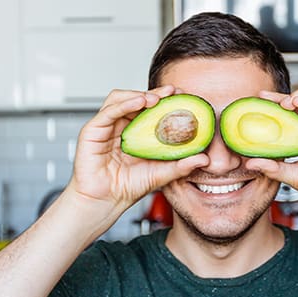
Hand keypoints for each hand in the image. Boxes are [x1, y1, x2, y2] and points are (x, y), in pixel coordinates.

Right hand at [67, 85, 207, 210]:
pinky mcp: (92, 131)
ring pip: (120, 98)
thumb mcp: (161, 174)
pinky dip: (124, 103)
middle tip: (173, 92)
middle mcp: (120, 126)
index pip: (150, 108)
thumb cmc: (126, 187)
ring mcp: (105, 127)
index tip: (183, 96)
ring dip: (139, 94)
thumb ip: (181, 165)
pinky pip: (108, 111)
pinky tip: (139, 102)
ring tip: (156, 98)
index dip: (166, 100)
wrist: (105, 203)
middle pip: (136, 99)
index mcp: (135, 132)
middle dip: (156, 93)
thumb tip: (204, 159)